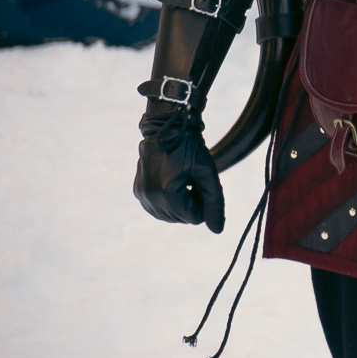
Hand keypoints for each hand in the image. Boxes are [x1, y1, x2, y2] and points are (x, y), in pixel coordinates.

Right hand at [134, 105, 224, 232]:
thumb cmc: (190, 147)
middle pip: (182, 219)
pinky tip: (173, 182)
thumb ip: (215, 202)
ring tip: (183, 179)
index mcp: (167, 193)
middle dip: (192, 202)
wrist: (166, 126)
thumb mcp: (207, 172)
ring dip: (181, 203)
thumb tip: (218, 231)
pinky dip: (169, 201)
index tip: (199, 180)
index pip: (194, 218)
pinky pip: (159, 210)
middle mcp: (150, 198)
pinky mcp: (138, 192)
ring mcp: (142, 195)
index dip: (203, 201)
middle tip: (192, 178)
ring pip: (170, 217)